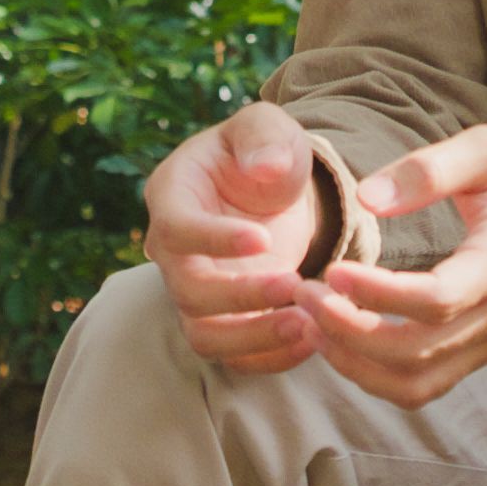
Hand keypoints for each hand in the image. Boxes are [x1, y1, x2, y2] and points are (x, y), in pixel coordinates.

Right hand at [142, 102, 328, 372]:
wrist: (273, 193)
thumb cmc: (264, 152)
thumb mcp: (268, 128)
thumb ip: (265, 138)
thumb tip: (265, 168)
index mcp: (172, 197)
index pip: (177, 228)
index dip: (215, 239)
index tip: (264, 239)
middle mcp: (173, 253)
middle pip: (188, 292)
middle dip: (241, 296)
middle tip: (295, 285)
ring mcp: (195, 293)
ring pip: (206, 336)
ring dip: (256, 338)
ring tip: (309, 325)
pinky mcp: (224, 321)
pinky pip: (236, 357)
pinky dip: (273, 357)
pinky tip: (315, 338)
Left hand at [299, 129, 486, 410]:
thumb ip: (428, 169)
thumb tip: (366, 198)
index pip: (439, 299)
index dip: (380, 295)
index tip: (332, 273)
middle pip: (418, 352)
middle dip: (350, 332)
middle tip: (301, 295)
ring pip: (417, 384)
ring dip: (355, 364)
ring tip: (310, 323)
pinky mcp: (480, 352)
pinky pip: (424, 387)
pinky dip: (374, 376)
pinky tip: (339, 340)